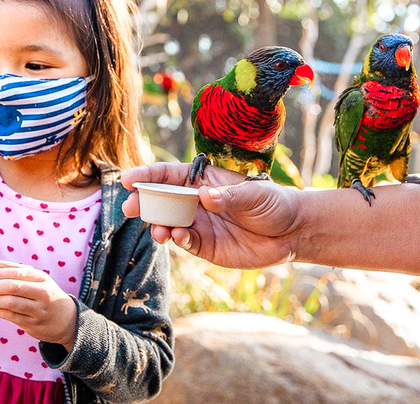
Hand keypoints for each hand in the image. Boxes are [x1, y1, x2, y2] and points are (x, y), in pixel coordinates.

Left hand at [0, 266, 77, 350]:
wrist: (66, 319)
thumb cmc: (47, 296)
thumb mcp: (42, 282)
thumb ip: (23, 276)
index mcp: (43, 279)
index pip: (17, 273)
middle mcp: (42, 293)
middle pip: (12, 287)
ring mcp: (38, 310)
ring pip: (10, 303)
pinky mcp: (33, 324)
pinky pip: (11, 316)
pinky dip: (0, 311)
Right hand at [122, 163, 301, 268]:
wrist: (291, 233)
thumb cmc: (273, 204)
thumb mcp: (254, 195)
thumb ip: (228, 196)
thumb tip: (204, 196)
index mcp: (203, 180)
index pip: (169, 175)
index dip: (147, 176)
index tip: (128, 180)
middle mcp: (195, 201)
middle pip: (161, 200)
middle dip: (143, 203)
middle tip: (129, 208)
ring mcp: (198, 224)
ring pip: (168, 223)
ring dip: (158, 225)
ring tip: (158, 231)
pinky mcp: (205, 245)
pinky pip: (184, 242)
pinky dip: (177, 240)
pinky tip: (178, 238)